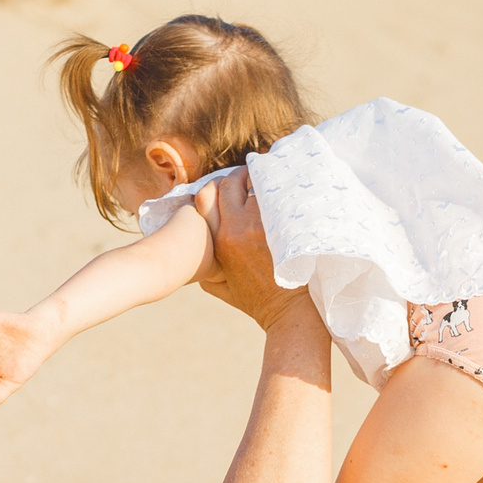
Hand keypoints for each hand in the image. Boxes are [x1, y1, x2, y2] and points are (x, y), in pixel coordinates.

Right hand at [194, 170, 305, 328]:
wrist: (287, 309)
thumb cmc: (255, 299)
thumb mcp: (217, 286)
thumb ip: (204, 267)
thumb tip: (196, 248)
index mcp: (219, 240)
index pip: (207, 195)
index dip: (216, 184)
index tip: (227, 182)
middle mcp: (236, 227)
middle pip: (232, 184)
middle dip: (239, 176)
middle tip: (250, 174)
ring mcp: (261, 224)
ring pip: (257, 184)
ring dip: (261, 177)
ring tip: (271, 175)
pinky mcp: (283, 224)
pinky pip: (278, 193)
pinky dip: (280, 187)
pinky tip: (286, 184)